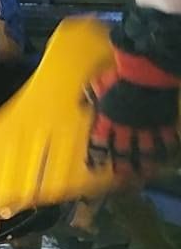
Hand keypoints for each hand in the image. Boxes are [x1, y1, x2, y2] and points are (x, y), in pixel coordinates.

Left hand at [87, 48, 180, 180]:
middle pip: (122, 150)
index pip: (99, 140)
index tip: (94, 165)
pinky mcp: (163, 121)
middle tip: (122, 176)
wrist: (145, 73)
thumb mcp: (100, 84)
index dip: (96, 154)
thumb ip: (91, 95)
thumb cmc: (121, 76)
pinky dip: (167, 148)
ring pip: (145, 150)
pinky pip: (167, 139)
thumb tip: (81, 101)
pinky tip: (168, 156)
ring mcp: (146, 125)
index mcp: (108, 117)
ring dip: (145, 162)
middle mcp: (126, 126)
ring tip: (146, 173)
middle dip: (122, 165)